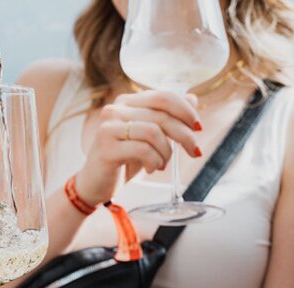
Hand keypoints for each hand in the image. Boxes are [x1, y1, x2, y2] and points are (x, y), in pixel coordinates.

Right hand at [76, 90, 201, 205]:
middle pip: (161, 115)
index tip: (198, 127)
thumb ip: (167, 117)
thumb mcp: (149, 138)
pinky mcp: (106, 147)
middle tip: (194, 151)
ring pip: (153, 132)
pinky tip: (152, 168)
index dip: (185, 110)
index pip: (163, 97)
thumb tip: (192, 98)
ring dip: (166, 152)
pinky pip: (142, 150)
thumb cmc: (122, 160)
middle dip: (184, 135)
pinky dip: (154, 161)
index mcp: (126, 103)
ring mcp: (108, 127)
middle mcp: (115, 110)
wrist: (95, 184)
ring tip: (162, 164)